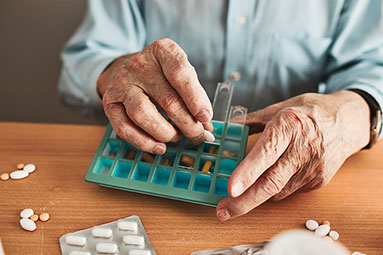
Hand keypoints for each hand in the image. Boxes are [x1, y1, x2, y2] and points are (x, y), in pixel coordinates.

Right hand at [97, 38, 212, 153]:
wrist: (123, 69)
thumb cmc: (159, 74)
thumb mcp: (179, 74)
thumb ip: (194, 96)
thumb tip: (206, 127)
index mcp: (162, 51)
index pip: (180, 73)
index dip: (196, 98)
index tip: (206, 117)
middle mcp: (139, 64)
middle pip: (167, 100)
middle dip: (187, 124)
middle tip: (198, 135)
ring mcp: (122, 83)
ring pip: (143, 114)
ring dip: (165, 133)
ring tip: (176, 137)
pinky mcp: (109, 102)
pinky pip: (124, 128)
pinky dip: (144, 142)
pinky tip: (159, 146)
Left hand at [217, 91, 369, 219]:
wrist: (349, 122)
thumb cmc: (311, 111)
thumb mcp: (280, 108)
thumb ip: (251, 120)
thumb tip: (227, 127)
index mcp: (290, 125)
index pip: (266, 152)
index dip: (248, 172)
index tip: (231, 189)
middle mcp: (303, 149)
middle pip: (271, 182)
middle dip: (244, 201)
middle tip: (223, 211)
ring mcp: (313, 168)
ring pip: (277, 190)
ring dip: (256, 194)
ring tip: (242, 191)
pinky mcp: (319, 181)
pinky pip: (289, 190)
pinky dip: (275, 188)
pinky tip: (276, 174)